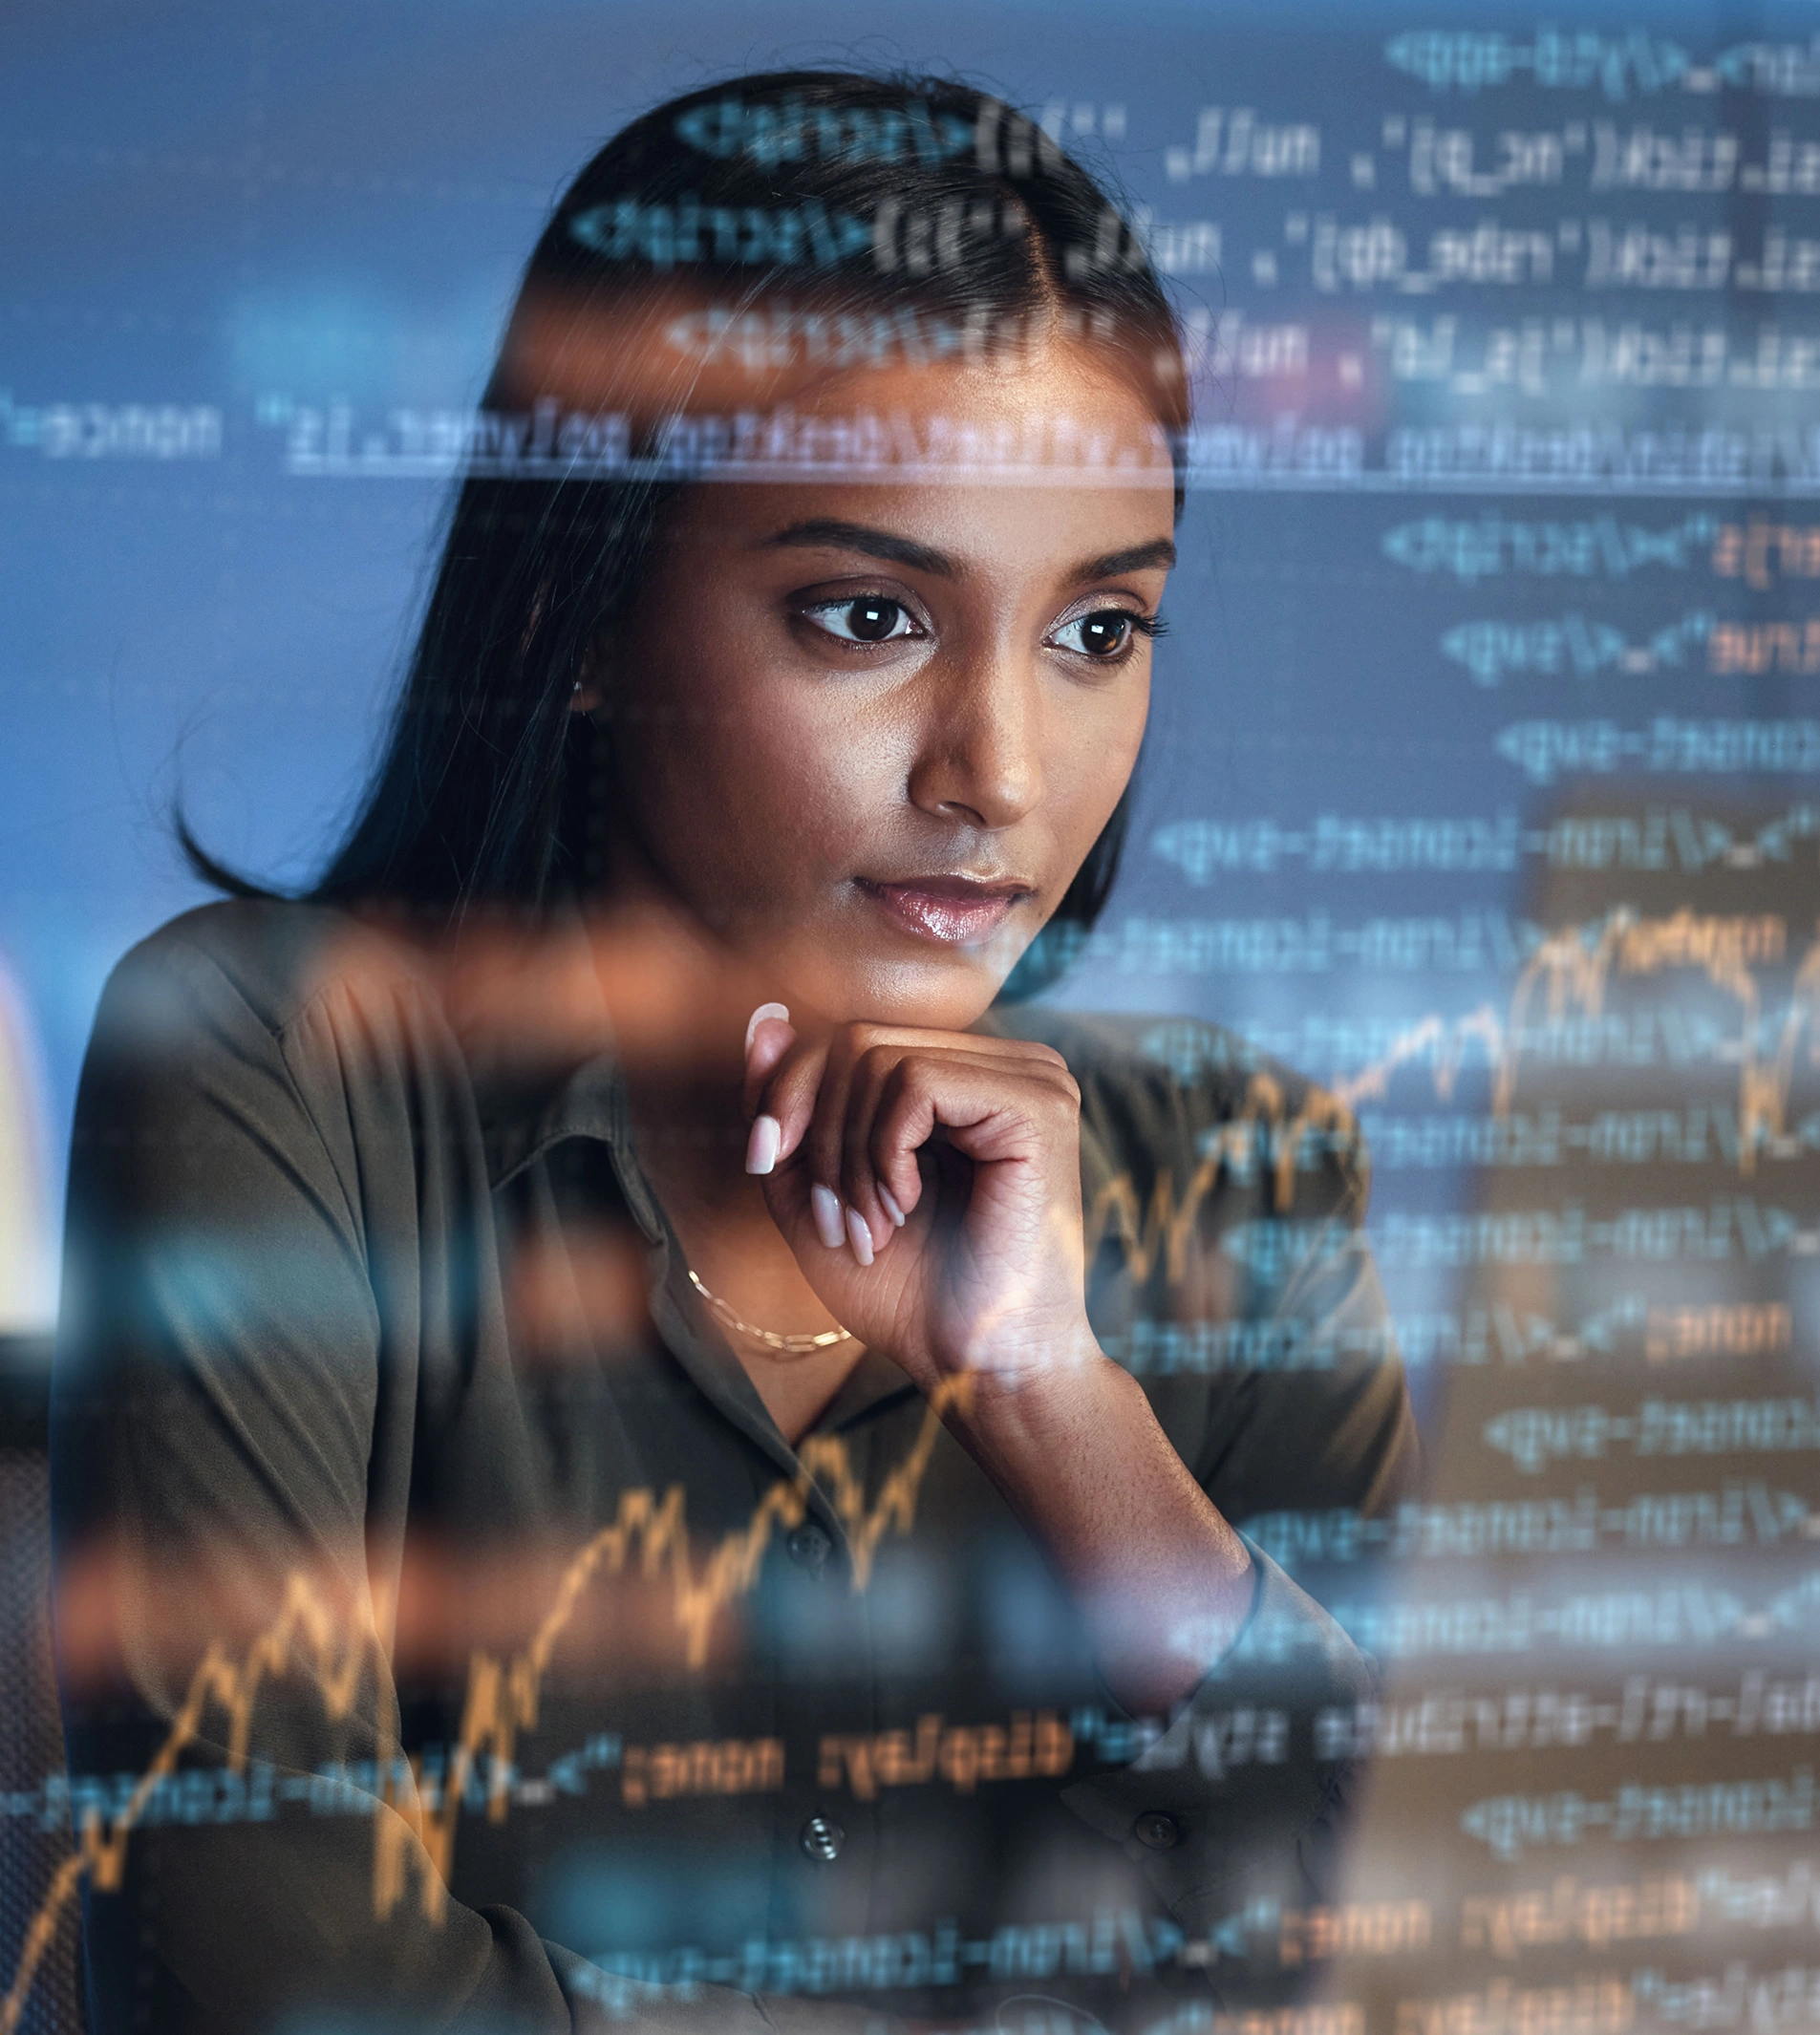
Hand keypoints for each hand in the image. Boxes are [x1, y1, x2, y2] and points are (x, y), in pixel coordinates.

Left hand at [740, 1005, 1098, 1395]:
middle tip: (834, 1223)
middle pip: (855, 1040)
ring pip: (877, 1059)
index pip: (848, 1036)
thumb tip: (765, 1022)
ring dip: (848, 1158)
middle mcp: (1004, 1062)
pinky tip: (905, 1208)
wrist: (978, 1368)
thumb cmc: (909, 1294)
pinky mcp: (1036, 1104)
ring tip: (870, 1229)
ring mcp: (1029, 1077)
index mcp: (965, 1075)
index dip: (787, 1094)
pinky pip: (914, 1084)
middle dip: (818, 1136)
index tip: (767, 1166)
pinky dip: (884, 1155)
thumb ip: (788, 1108)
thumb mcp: (814, 1192)